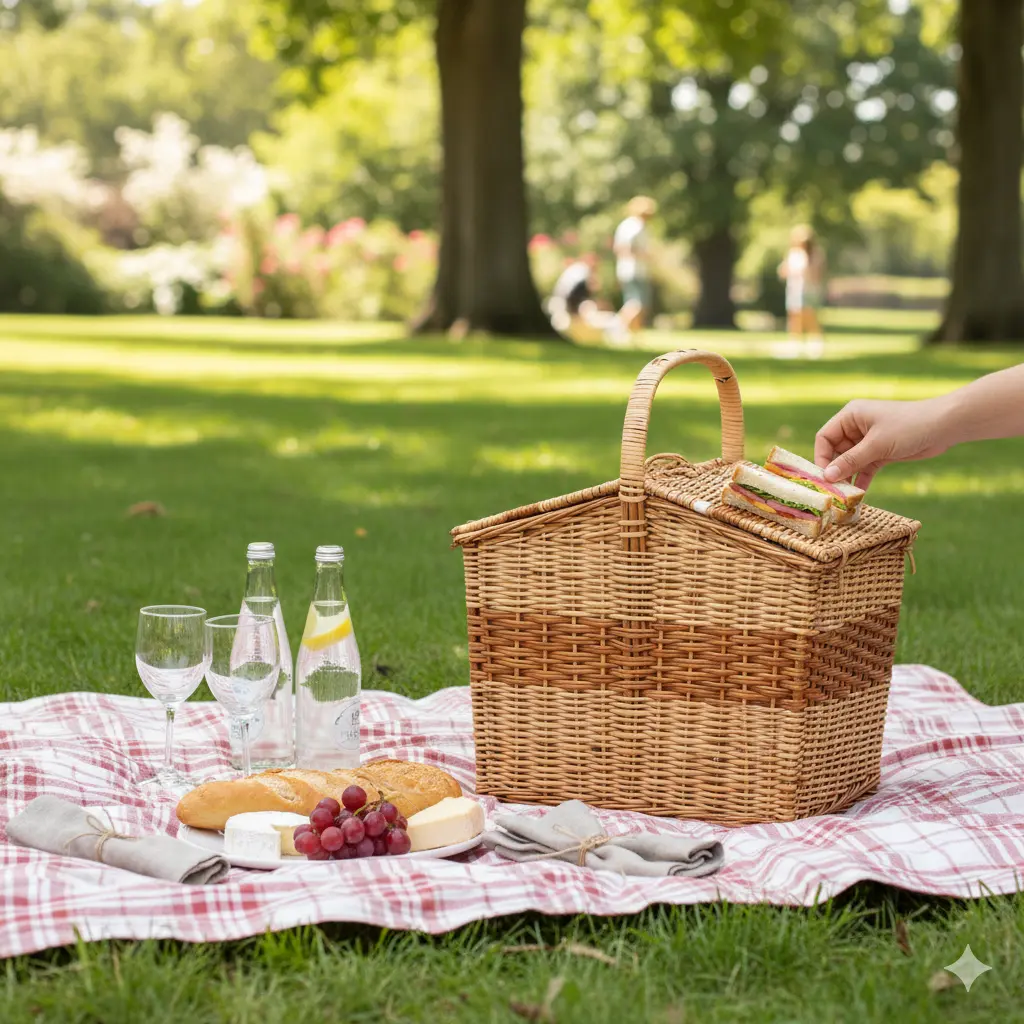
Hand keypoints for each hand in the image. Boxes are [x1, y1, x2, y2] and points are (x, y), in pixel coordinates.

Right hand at [814, 397, 952, 488]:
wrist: (944, 426)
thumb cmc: (908, 427)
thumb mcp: (877, 445)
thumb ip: (851, 461)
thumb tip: (827, 477)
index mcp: (850, 416)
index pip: (825, 437)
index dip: (821, 457)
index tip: (823, 477)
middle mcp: (856, 427)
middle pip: (835, 452)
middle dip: (834, 471)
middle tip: (833, 491)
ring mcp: (868, 441)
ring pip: (850, 462)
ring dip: (848, 478)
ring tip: (845, 497)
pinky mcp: (881, 453)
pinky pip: (864, 468)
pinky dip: (862, 479)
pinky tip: (860, 494)